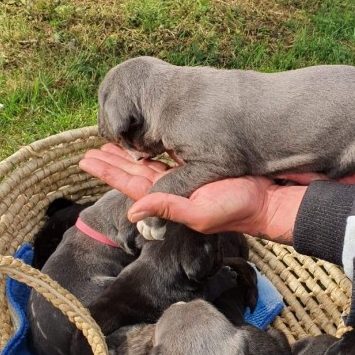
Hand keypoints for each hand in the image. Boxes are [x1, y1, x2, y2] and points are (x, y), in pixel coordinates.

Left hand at [79, 144, 305, 242]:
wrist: (267, 200)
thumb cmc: (238, 208)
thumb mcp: (201, 213)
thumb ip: (168, 209)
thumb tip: (132, 213)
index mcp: (169, 200)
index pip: (130, 185)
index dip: (108, 172)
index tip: (86, 160)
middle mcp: (174, 189)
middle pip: (135, 173)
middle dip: (113, 162)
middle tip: (90, 150)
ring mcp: (186, 177)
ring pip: (150, 163)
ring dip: (129, 154)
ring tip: (111, 144)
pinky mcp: (200, 166)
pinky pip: (170, 155)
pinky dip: (154, 148)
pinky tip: (145, 141)